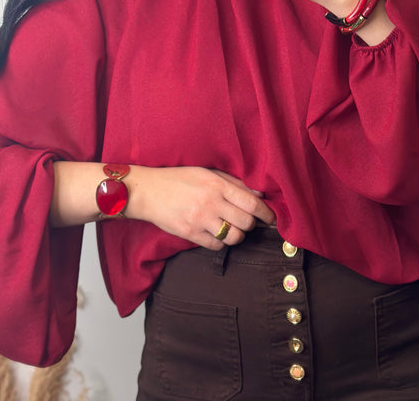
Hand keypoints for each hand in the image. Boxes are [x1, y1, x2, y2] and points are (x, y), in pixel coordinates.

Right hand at [129, 166, 275, 249]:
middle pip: (246, 222)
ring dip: (237, 235)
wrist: (148, 191)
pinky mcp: (190, 233)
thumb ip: (233, 182)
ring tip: (232, 228)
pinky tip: (216, 233)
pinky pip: (216, 245)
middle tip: (248, 222)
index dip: (266, 213)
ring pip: (234, 237)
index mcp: (217, 185)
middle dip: (252, 224)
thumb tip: (258, 194)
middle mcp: (211, 202)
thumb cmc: (179, 178)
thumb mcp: (207, 173)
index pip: (251, 203)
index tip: (271, 217)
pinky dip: (221, 242)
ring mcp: (200, 220)